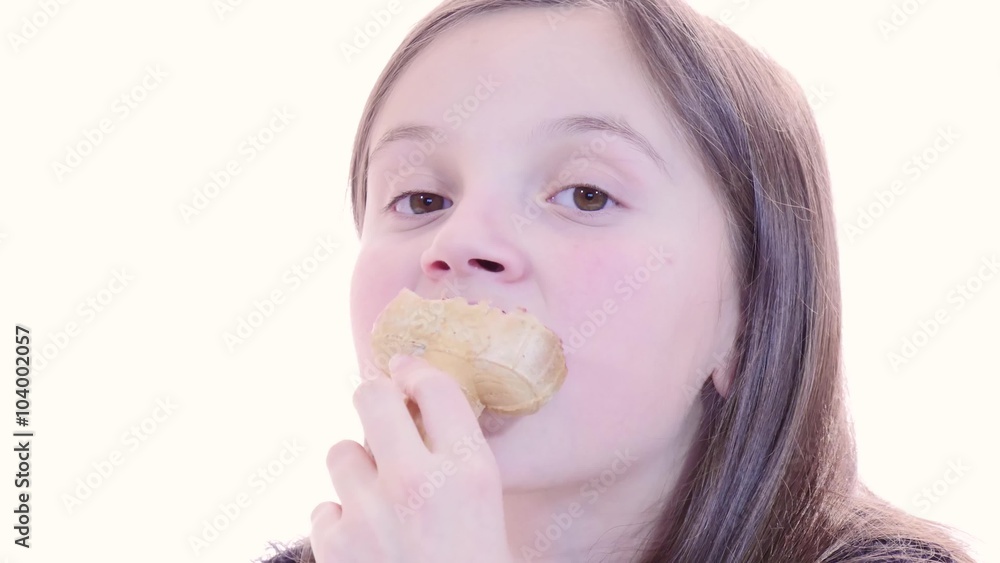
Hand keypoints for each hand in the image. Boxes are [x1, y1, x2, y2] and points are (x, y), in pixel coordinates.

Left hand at [310, 354, 513, 562]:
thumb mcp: (491, 511)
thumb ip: (464, 464)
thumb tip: (428, 422)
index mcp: (470, 473)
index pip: (435, 388)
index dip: (415, 371)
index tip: (405, 370)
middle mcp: (417, 483)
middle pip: (373, 397)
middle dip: (375, 400)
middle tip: (381, 415)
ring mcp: (369, 513)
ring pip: (341, 452)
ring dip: (358, 470)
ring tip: (378, 499)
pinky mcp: (335, 544)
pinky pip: (323, 509)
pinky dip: (340, 523)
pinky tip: (364, 542)